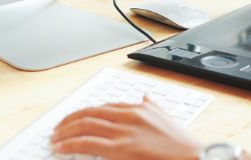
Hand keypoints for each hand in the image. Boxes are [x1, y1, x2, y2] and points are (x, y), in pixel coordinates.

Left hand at [52, 97, 201, 159]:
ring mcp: (124, 132)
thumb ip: (153, 107)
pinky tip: (60, 147)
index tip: (75, 119)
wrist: (195, 158)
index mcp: (139, 109)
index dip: (85, 112)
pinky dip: (70, 144)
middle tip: (59, 128)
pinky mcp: (121, 150)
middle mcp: (129, 116)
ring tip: (55, 138)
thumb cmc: (183, 145)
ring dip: (65, 131)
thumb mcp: (167, 118)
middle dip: (70, 120)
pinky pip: (88, 144)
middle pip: (90, 113)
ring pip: (85, 126)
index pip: (104, 106)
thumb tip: (146, 97)